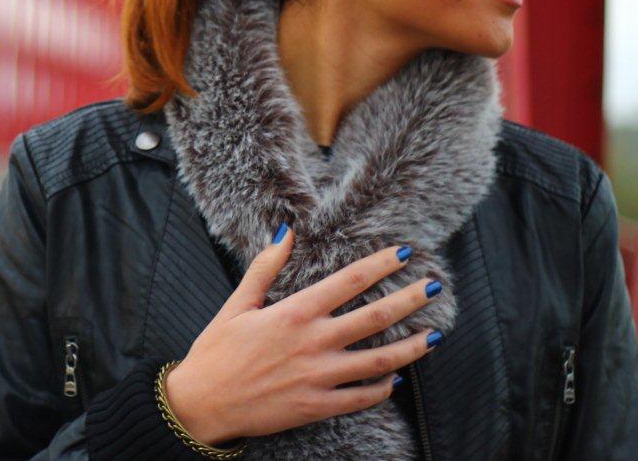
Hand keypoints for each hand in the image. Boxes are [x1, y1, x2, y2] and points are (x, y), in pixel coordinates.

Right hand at [163, 226, 441, 444]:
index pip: (348, 281)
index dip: (381, 264)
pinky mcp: (318, 406)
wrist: (202, 403)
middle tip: (434, 287)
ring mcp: (319, 376)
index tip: (405, 252)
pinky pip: (362, 397)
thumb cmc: (216, 350)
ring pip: (379, 360)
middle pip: (374, 317)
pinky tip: (395, 379)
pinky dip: (383, 388)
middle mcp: (313, 342)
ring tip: (436, 335)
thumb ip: (265, 267)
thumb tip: (285, 232)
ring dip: (411, 347)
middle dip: (409, 300)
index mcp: (294, 312)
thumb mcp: (237, 303)